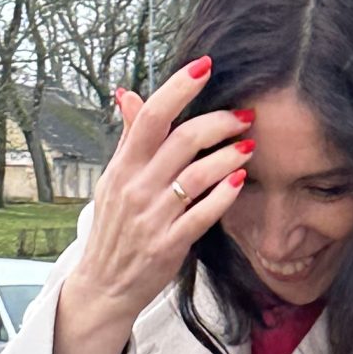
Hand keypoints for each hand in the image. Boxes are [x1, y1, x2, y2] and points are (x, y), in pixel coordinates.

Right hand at [51, 59, 253, 353]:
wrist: (104, 287)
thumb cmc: (113, 230)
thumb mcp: (112, 181)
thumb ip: (128, 139)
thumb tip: (130, 95)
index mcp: (122, 167)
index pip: (151, 116)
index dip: (179, 87)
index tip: (205, 66)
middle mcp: (136, 188)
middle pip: (183, 140)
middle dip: (220, 122)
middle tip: (244, 116)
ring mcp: (152, 218)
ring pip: (199, 175)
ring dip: (229, 156)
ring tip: (248, 146)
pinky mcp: (168, 245)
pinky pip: (203, 214)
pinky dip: (225, 195)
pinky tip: (241, 180)